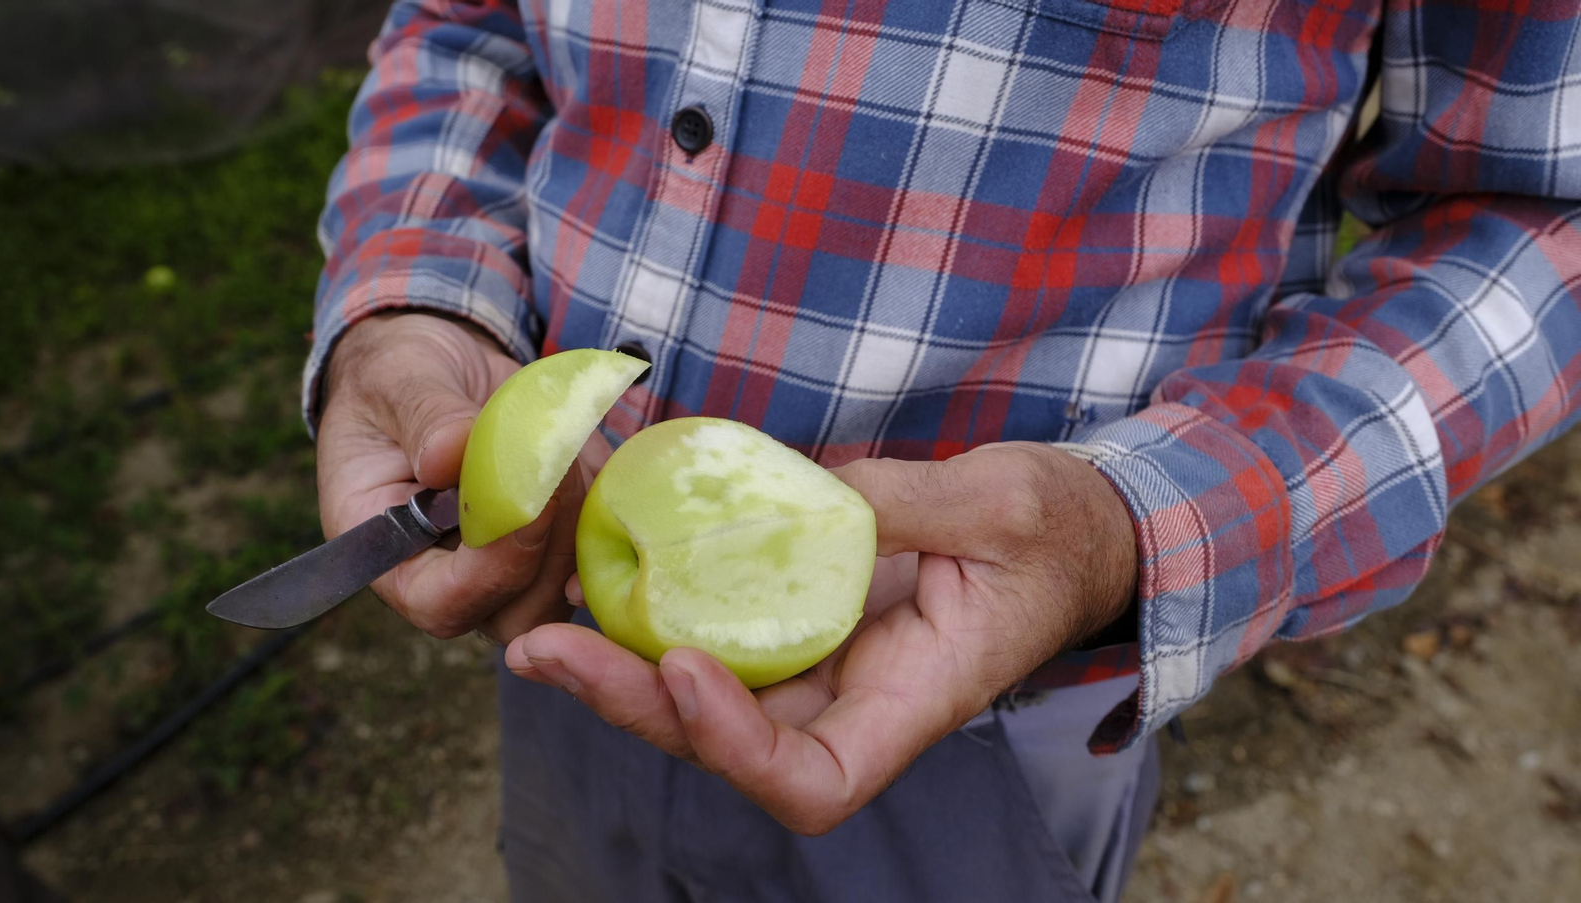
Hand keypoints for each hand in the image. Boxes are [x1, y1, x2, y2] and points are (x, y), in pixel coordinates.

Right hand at [316, 312, 609, 642]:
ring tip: (562, 437)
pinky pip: (600, 540)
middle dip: (552, 543)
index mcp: (391, 554)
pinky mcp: (556, 536)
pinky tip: (585, 442)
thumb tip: (450, 456)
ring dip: (581, 515)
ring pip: (568, 582)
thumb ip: (424, 417)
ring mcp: (510, 564)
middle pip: (520, 611)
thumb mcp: (395, 379)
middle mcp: (452, 576)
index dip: (493, 567)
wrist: (438, 364)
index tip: (530, 502)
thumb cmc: (396, 375)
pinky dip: (605, 495)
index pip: (443, 602)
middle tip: (556, 460)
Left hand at [505, 442, 1137, 833]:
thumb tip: (807, 498)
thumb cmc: (1056, 533)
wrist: (1072, 533)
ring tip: (544, 630)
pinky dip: (657, 620)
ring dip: (621, 672)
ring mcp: (826, 666)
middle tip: (548, 650)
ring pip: (709, 701)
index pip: (818, 781)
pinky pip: (721, 637)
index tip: (687, 668)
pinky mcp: (804, 620)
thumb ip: (908, 502)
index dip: (740, 750)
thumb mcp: (1002, 506)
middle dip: (634, 705)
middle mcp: (857, 702)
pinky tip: (600, 581)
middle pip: (732, 747)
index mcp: (918, 698)